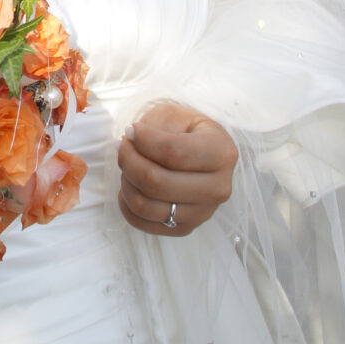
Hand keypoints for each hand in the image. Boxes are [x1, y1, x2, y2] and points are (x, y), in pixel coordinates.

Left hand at [117, 103, 236, 236]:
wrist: (202, 153)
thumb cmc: (187, 131)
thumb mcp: (176, 115)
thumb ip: (155, 126)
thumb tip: (131, 140)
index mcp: (221, 153)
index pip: (173, 152)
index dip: (143, 141)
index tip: (130, 130)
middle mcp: (217, 188)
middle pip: (157, 182)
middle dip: (129, 161)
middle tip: (123, 146)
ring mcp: (202, 213)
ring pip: (147, 206)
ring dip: (126, 182)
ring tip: (126, 165)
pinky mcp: (186, 228)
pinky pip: (144, 223)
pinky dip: (127, 204)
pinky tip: (128, 185)